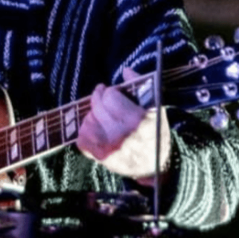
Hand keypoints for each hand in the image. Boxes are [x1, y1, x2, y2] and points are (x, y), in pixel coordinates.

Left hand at [77, 68, 170, 184]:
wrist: (157, 166)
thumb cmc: (157, 134)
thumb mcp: (156, 108)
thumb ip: (141, 86)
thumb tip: (125, 70)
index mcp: (136, 119)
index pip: (110, 96)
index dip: (111, 92)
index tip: (114, 93)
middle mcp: (120, 133)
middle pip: (97, 107)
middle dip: (100, 100)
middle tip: (105, 100)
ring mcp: (108, 147)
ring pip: (87, 121)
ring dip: (93, 116)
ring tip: (103, 117)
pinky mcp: (101, 157)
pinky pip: (82, 138)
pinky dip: (86, 132)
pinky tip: (97, 131)